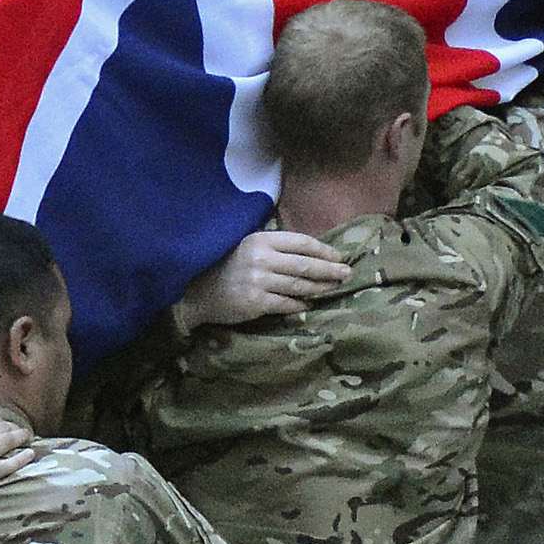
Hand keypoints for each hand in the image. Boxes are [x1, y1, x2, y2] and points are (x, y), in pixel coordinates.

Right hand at [0, 409, 32, 514]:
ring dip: (20, 439)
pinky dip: (20, 459)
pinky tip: (29, 455)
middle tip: (22, 431)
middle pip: (1, 430)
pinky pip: (4, 466)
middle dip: (14, 429)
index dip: (0, 421)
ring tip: (28, 438)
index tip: (6, 424)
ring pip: (6, 444)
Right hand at [174, 230, 349, 330]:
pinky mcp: (255, 302)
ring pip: (299, 285)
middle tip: (347, 274)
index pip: (301, 242)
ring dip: (320, 287)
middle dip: (330, 270)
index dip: (323, 250)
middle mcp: (261, 258)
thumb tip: (311, 254)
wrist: (196, 291)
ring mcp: (258, 281)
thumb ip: (275, 247)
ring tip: (334, 288)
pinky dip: (300, 305)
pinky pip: (286, 304)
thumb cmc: (226, 266)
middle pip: (305, 264)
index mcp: (261, 239)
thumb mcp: (248, 247)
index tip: (338, 257)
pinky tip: (308, 304)